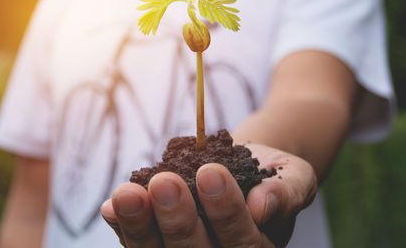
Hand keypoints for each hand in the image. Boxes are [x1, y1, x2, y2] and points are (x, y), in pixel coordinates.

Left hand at [100, 144, 316, 246]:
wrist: (246, 164)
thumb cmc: (273, 174)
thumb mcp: (293, 177)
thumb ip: (284, 193)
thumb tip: (263, 206)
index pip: (242, 241)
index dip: (226, 212)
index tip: (212, 172)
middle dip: (178, 219)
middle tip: (165, 181)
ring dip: (141, 225)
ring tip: (127, 194)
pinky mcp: (157, 243)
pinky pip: (138, 243)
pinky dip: (123, 226)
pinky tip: (112, 208)